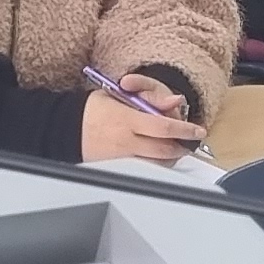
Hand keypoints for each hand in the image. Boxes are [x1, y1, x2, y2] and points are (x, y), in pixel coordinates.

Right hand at [81, 82, 206, 163]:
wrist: (65, 128)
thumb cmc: (92, 109)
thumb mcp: (119, 95)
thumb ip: (149, 98)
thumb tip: (174, 101)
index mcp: (127, 119)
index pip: (164, 126)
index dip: (185, 130)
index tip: (198, 130)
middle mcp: (126, 140)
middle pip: (164, 149)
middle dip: (181, 147)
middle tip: (188, 142)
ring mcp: (121, 156)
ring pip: (156, 163)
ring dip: (170, 157)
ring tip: (174, 149)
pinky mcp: (117, 167)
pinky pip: (143, 169)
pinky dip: (155, 164)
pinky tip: (157, 157)